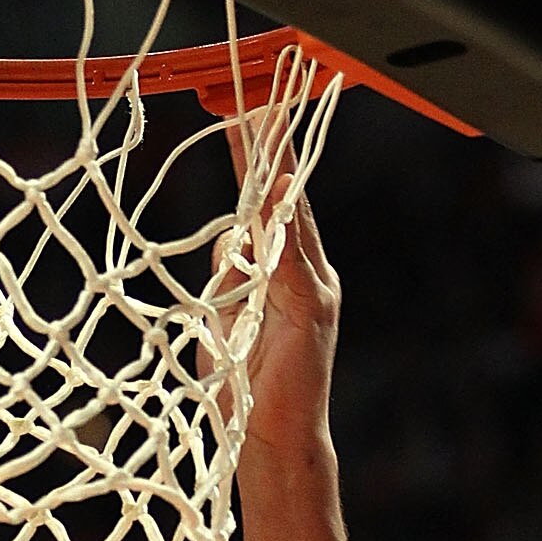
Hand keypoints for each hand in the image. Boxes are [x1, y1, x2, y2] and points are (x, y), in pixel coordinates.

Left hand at [216, 122, 339, 455]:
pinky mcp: (312, 312)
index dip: (257, 159)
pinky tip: (280, 193)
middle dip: (272, 147)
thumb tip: (227, 241)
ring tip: (265, 123)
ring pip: (295, 216)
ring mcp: (315, 290)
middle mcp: (308, 273)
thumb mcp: (226, 322)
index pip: (270, 205)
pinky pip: (295, 260)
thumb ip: (230, 280)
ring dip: (277, 168)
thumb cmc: (245, 389)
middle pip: (288, 197)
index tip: (241, 113)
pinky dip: (286, 227)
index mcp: (286, 273)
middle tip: (256, 97)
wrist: (271, 443)